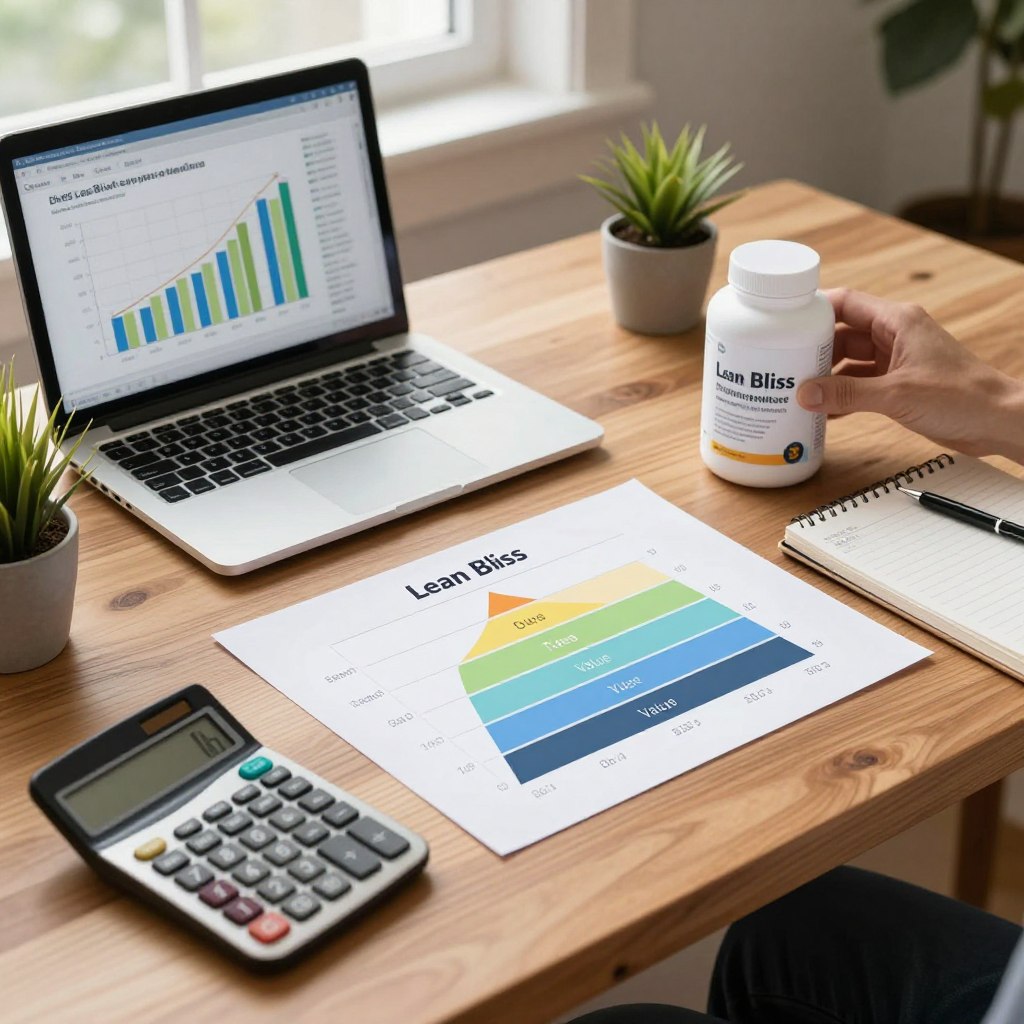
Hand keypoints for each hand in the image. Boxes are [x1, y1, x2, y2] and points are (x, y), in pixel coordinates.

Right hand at [796, 288, 1023, 464]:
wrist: (997, 421)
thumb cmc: (963, 396)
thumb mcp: (896, 394)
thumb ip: (846, 394)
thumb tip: (806, 394)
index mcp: (897, 321)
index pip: (845, 303)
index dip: (813, 310)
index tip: (784, 322)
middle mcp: (895, 335)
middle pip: (841, 333)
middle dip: (813, 348)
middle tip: (784, 363)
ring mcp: (896, 359)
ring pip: (848, 360)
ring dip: (825, 375)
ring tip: (797, 388)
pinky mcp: (898, 382)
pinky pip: (859, 383)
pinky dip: (840, 394)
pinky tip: (823, 408)